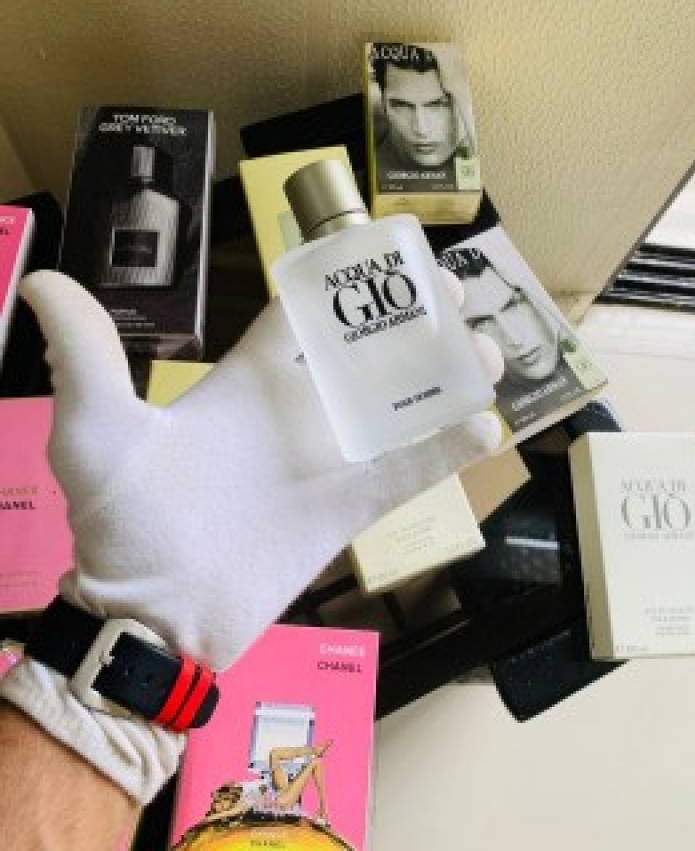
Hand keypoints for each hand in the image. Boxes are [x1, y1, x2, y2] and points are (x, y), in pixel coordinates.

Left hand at [23, 271, 501, 669]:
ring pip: (402, 403)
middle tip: (451, 286)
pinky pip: (410, 470)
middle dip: (411, 314)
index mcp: (247, 381)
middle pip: (368, 349)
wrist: (153, 615)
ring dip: (444, 373)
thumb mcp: (97, 430)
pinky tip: (485, 420)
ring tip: (483, 344)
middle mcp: (297, 411)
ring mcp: (329, 459)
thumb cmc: (123, 522)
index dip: (342, 276)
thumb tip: (43, 279)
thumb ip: (85, 354)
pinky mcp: (350, 507)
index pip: (302, 311)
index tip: (383, 243)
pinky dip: (448, 447)